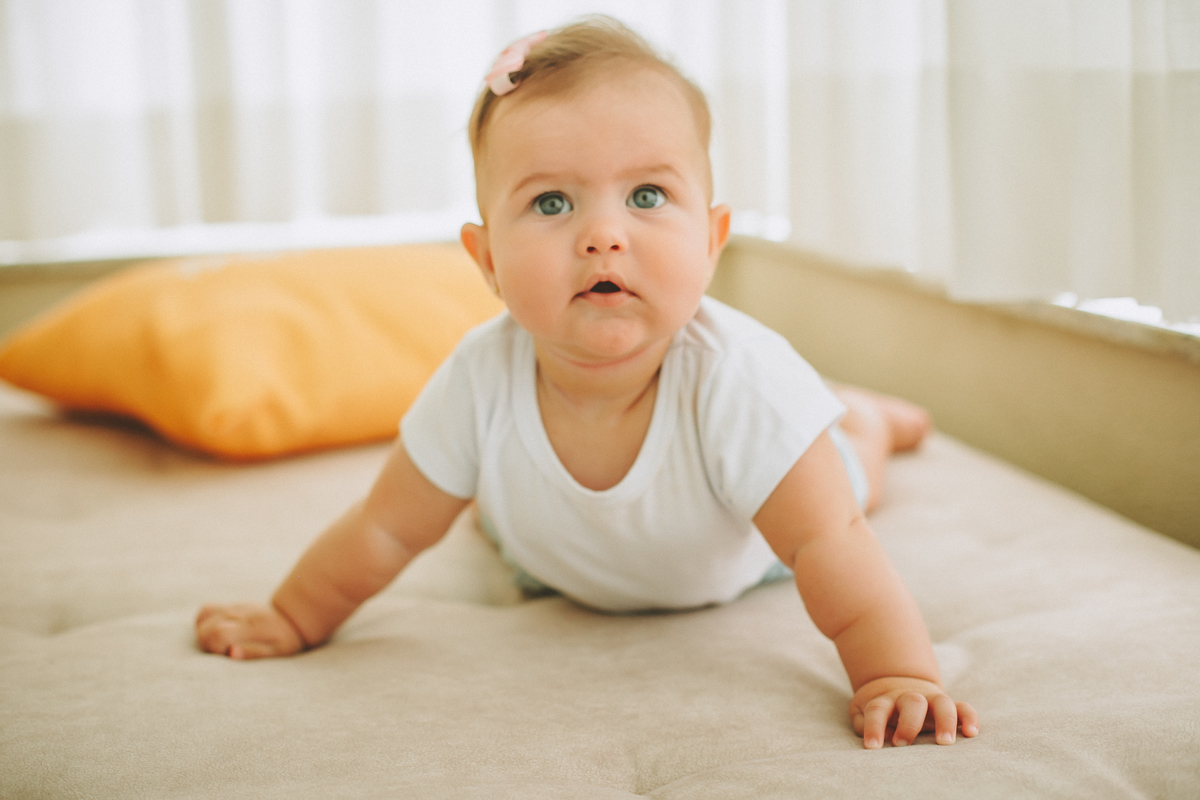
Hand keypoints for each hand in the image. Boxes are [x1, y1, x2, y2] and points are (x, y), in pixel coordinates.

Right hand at [195, 603, 305, 659]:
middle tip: (225, 652)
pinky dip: (204, 623)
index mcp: (251, 625)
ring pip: (203, 616)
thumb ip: (255, 653)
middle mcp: (239, 613)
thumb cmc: (286, 640)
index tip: (228, 656)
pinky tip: (216, 634)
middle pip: (206, 628)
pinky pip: (206, 611)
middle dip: (208, 645)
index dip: (216, 650)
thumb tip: (232, 653)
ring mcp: (233, 607)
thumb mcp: (278, 651)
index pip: (218, 634)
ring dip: (205, 634)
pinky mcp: (230, 606)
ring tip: (221, 644)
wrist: (292, 619)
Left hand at [849, 677, 978, 748]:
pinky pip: (963, 707)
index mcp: (885, 699)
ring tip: (945, 742)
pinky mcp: (947, 706)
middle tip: (902, 744)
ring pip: (941, 702)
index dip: (874, 727)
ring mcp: (930, 699)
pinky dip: (969, 718)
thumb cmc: (879, 707)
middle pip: (912, 702)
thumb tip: (878, 739)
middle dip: (909, 723)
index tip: (872, 747)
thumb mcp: (862, 711)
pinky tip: (971, 733)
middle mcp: (909, 697)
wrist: (895, 682)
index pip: (878, 709)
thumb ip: (864, 723)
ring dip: (945, 720)